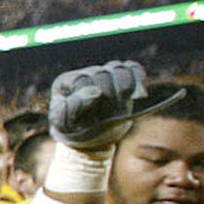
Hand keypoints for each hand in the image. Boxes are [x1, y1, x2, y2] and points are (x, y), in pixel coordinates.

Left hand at [49, 60, 177, 149]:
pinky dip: (137, 76)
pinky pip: (132, 68)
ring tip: (121, 103)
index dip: (92, 97)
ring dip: (124, 88)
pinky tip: (139, 93)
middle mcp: (84, 74)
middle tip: (107, 114)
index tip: (94, 116)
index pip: (82, 80)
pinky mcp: (119, 79)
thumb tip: (96, 91)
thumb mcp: (64, 122)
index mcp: (66, 82)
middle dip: (109, 96)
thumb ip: (73, 106)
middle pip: (102, 74)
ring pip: (117, 69)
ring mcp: (103, 75)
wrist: (88, 136)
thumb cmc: (72, 128)